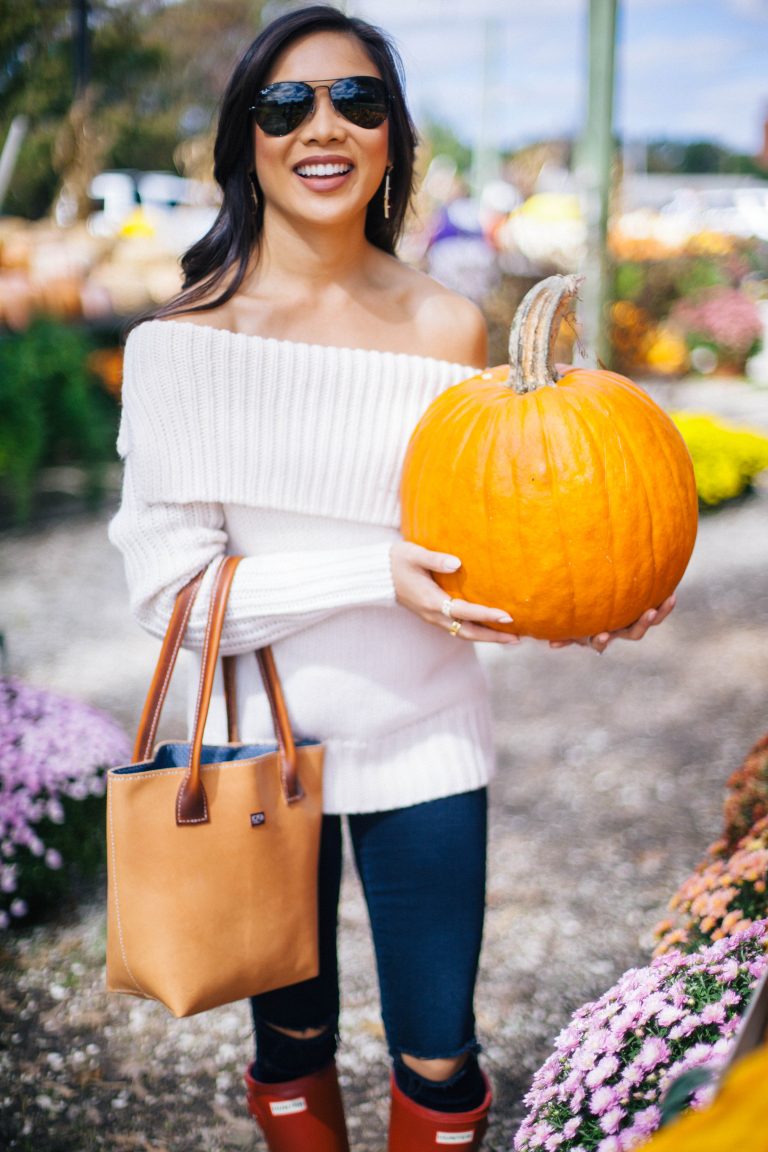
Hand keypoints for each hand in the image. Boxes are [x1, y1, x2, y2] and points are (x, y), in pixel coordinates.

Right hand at [390, 541, 520, 644]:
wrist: (378, 574)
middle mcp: (434, 614)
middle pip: (468, 632)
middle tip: (517, 638)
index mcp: (432, 601)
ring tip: (509, 638)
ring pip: (463, 633)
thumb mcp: (413, 554)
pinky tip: (488, 628)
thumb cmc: (397, 560)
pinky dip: (475, 631)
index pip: (465, 612)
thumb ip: (435, 559)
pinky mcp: (433, 616)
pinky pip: (458, 629)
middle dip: (493, 637)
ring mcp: (433, 618)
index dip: (487, 615)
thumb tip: (457, 563)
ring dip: (486, 637)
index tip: (508, 616)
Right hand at [548, 594, 676, 654]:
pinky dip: (665, 606)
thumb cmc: (579, 616)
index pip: (600, 642)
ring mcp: (633, 621)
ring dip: (658, 614)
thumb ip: (563, 634)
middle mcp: (619, 631)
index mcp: (599, 635)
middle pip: (634, 634)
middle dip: (641, 624)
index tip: (603, 635)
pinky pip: (658, 610)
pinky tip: (672, 594)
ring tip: (667, 601)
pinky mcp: (644, 610)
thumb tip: (552, 645)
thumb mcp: (571, 627)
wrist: (599, 600)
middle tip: (649, 612)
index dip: (602, 640)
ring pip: (649, 622)